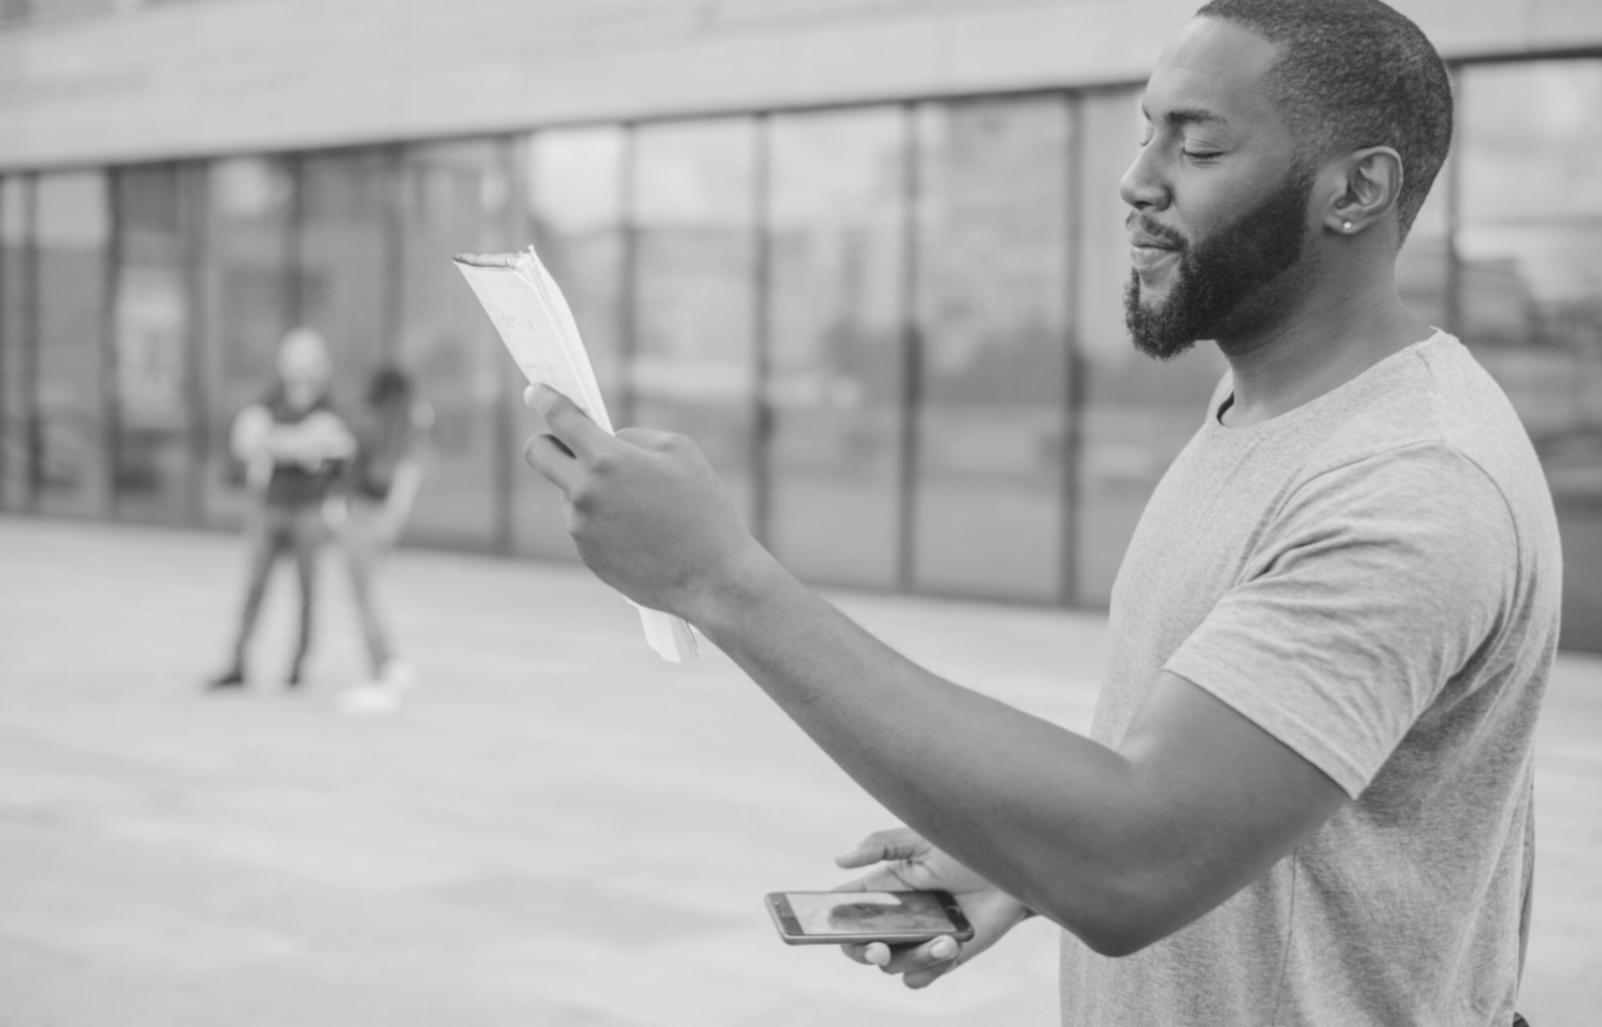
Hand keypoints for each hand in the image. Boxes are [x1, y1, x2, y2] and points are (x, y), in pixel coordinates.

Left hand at [520, 385, 767, 619]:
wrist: (712, 578)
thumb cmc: (703, 510)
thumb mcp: (679, 452)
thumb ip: (633, 437)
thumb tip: (606, 440)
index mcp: (607, 460)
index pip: (559, 419)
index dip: (544, 399)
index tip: (536, 392)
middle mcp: (584, 493)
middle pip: (537, 454)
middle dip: (547, 441)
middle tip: (568, 443)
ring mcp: (581, 529)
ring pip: (570, 493)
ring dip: (591, 489)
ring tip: (640, 505)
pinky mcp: (587, 556)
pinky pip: (585, 525)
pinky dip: (603, 521)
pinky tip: (640, 531)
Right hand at [833, 826, 1032, 988]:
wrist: (1015, 868)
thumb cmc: (968, 846)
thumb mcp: (923, 838)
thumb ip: (881, 845)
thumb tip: (838, 859)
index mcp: (887, 887)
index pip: (848, 909)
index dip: (833, 921)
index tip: (829, 926)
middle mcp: (899, 917)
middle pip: (863, 946)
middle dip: (863, 951)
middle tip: (878, 947)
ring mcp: (920, 938)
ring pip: (894, 965)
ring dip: (914, 957)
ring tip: (943, 938)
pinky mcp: (945, 955)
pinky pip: (922, 977)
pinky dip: (929, 970)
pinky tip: (949, 947)